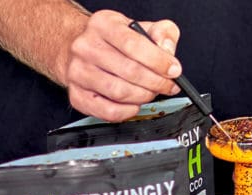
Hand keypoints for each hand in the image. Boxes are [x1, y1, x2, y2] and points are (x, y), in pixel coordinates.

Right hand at [66, 10, 181, 121]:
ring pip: (119, 92)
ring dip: (143, 96)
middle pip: (129, 71)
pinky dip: (128, 112)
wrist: (85, 52)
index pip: (134, 44)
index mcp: (103, 25)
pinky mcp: (77, 95)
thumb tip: (167, 49)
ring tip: (151, 92)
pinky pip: (108, 111)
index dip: (159, 61)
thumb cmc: (115, 42)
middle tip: (167, 85)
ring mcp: (78, 72)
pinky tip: (135, 104)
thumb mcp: (141, 27)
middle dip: (156, 82)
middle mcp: (85, 47)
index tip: (174, 70)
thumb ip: (162, 33)